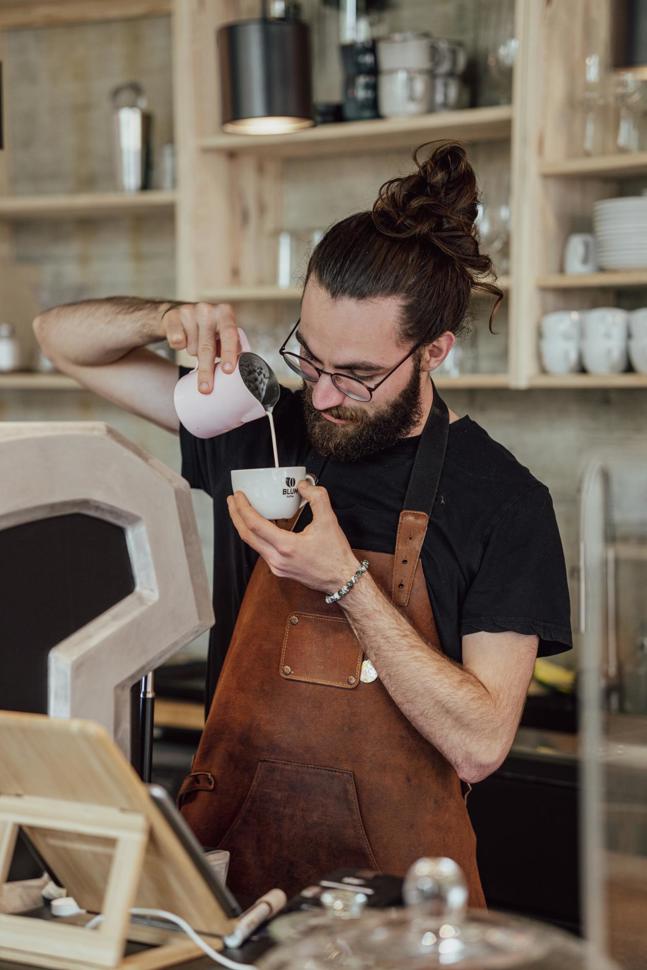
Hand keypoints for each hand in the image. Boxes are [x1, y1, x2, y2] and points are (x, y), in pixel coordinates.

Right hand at [161, 301, 240, 393]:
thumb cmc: (207, 329)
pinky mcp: (172, 316)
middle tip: (206, 388)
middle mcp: (208, 309)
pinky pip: (176, 342)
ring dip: (193, 354)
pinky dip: (178, 347)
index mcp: (225, 313)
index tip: (227, 370)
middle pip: (207, 347)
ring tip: (195, 346)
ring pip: (191, 348)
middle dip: (207, 370)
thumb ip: (232, 346)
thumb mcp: (221, 333)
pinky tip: (182, 340)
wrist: (178, 314)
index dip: (229, 353)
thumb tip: (242, 372)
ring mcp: (189, 311)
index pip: (230, 334)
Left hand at [227, 480, 359, 593]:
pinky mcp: (279, 570)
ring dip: (244, 526)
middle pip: (246, 535)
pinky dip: (256, 535)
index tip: (238, 495)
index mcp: (286, 546)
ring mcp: (276, 567)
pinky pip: (262, 550)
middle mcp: (276, 559)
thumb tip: (303, 485)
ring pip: (253, 544)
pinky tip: (260, 526)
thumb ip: (317, 497)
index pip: (254, 525)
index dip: (243, 508)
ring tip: (242, 510)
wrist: (342, 580)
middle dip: (236, 515)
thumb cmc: (336, 555)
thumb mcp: (329, 521)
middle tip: (232, 500)